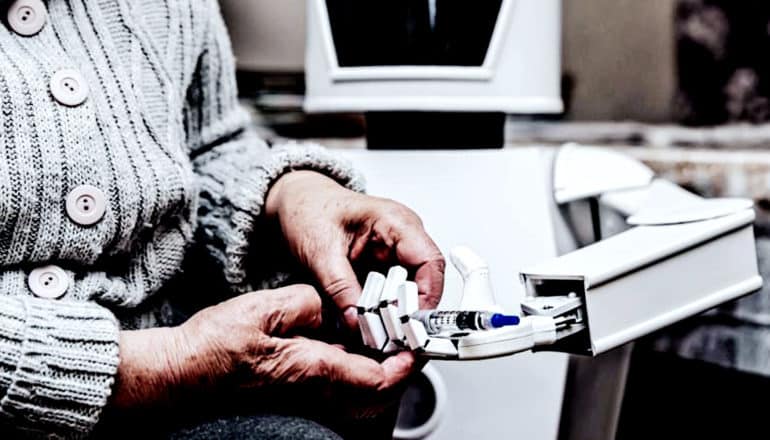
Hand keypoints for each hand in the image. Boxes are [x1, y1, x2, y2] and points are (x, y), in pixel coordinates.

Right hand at [113, 285, 415, 417]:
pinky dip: (356, 371)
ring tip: (386, 342)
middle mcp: (313, 388)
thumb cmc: (213, 347)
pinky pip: (338, 387)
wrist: (182, 372)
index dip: (403, 366)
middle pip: (374, 393)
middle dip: (398, 370)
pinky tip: (350, 347)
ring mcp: (304, 394)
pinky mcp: (294, 390)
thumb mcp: (264, 308)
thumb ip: (307, 303)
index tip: (414, 348)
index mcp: (312, 367)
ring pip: (358, 393)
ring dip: (379, 371)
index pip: (375, 378)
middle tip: (407, 344)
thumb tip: (331, 304)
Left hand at [266, 171, 445, 327]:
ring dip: (396, 317)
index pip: (429, 261)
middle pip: (424, 282)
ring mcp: (394, 254)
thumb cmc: (309, 209)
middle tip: (392, 339)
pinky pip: (391, 296)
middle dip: (410, 314)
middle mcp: (402, 238)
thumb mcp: (319, 250)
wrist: (296, 202)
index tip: (410, 324)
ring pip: (409, 294)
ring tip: (380, 338)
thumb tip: (356, 321)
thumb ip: (339, 288)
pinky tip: (371, 329)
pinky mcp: (382, 269)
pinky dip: (383, 314)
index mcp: (395, 222)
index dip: (426, 296)